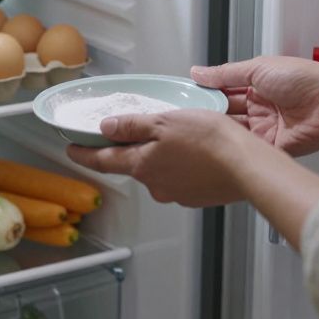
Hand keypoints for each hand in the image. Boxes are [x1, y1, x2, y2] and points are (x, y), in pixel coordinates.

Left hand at [66, 109, 249, 207]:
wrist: (246, 167)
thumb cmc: (209, 140)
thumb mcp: (164, 121)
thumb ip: (131, 126)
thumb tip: (104, 128)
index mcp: (141, 164)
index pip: (103, 161)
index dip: (84, 154)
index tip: (71, 150)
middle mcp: (154, 185)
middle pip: (134, 165)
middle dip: (134, 150)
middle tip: (143, 131)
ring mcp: (175, 193)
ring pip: (159, 172)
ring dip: (162, 157)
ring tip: (182, 138)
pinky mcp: (195, 197)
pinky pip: (180, 179)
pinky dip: (182, 167)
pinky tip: (197, 154)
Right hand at [191, 57, 318, 155]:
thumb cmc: (304, 79)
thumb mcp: (257, 68)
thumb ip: (225, 73)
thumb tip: (199, 72)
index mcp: (258, 86)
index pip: (224, 90)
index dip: (206, 93)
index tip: (186, 97)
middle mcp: (260, 107)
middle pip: (226, 112)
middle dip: (209, 112)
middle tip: (188, 114)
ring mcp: (265, 128)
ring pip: (233, 131)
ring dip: (219, 128)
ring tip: (199, 126)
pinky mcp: (271, 147)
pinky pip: (247, 148)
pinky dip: (233, 145)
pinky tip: (218, 142)